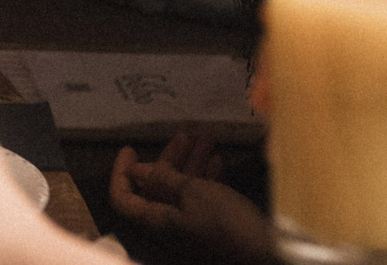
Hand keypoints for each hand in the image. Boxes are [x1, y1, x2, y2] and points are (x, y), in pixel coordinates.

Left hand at [108, 132, 275, 264]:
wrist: (266, 251)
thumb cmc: (224, 220)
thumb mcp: (192, 192)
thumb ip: (162, 179)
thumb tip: (135, 171)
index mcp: (155, 220)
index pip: (122, 199)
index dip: (120, 173)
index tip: (130, 148)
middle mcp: (169, 225)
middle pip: (156, 189)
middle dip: (168, 159)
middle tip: (184, 135)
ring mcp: (191, 225)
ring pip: (182, 190)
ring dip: (191, 163)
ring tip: (205, 139)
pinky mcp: (213, 225)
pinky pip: (202, 198)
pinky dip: (206, 178)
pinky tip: (218, 160)